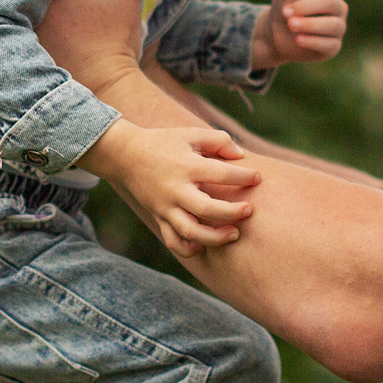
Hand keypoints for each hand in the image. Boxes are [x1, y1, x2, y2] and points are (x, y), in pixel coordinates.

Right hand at [78, 119, 259, 252]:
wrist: (125, 156)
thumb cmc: (164, 142)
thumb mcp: (190, 134)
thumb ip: (218, 140)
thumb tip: (241, 156)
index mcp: (187, 166)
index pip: (221, 174)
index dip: (243, 177)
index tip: (257, 178)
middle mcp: (176, 189)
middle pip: (207, 209)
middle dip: (232, 213)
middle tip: (249, 210)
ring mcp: (166, 207)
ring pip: (191, 232)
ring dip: (215, 238)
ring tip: (233, 234)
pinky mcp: (158, 217)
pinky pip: (173, 241)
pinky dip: (189, 249)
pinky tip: (204, 245)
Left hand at [250, 0, 346, 67]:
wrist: (278, 33)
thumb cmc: (286, 7)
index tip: (284, 6)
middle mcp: (339, 8)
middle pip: (330, 3)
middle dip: (306, 8)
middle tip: (285, 14)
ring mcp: (339, 27)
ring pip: (333, 25)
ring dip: (310, 24)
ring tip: (291, 25)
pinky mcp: (334, 46)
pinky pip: (330, 45)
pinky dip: (314, 41)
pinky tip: (298, 40)